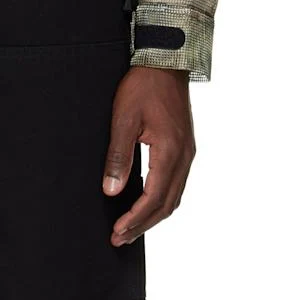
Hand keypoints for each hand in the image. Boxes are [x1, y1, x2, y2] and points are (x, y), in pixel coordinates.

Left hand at [102, 65, 194, 245]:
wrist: (166, 61)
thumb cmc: (144, 85)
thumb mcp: (124, 118)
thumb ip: (118, 156)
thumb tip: (111, 191)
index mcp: (170, 152)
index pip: (153, 198)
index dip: (135, 220)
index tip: (118, 233)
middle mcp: (184, 157)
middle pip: (167, 204)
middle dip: (143, 224)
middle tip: (121, 238)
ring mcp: (187, 152)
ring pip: (174, 196)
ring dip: (154, 215)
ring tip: (131, 226)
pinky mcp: (185, 146)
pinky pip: (176, 182)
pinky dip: (162, 199)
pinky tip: (147, 201)